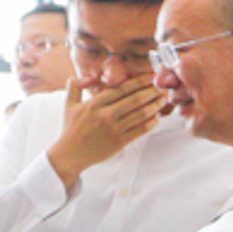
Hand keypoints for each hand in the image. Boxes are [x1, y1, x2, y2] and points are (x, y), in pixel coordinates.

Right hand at [50, 80, 169, 180]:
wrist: (70, 155)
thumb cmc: (71, 129)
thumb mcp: (69, 104)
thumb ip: (75, 86)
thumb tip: (89, 77)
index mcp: (94, 104)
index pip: (121, 89)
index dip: (138, 82)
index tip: (150, 77)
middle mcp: (105, 115)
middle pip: (134, 100)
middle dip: (152, 92)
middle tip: (163, 87)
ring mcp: (114, 129)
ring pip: (140, 115)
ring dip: (155, 106)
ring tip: (164, 99)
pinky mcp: (120, 142)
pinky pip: (140, 130)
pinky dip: (151, 123)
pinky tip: (157, 117)